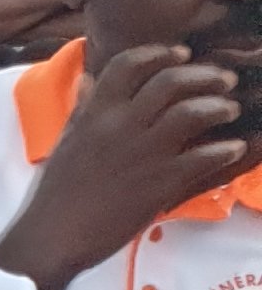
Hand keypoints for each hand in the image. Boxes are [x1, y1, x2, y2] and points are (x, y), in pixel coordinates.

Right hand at [0, 43, 254, 289]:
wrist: (55, 236)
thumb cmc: (56, 192)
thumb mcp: (65, 141)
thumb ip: (82, 108)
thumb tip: (88, 80)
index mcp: (94, 112)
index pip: (128, 64)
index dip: (160, 53)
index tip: (182, 53)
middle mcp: (119, 125)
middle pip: (170, 81)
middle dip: (204, 75)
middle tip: (223, 79)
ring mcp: (142, 153)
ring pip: (192, 112)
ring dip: (219, 106)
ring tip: (230, 109)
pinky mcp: (160, 183)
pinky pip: (203, 158)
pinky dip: (224, 150)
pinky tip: (235, 148)